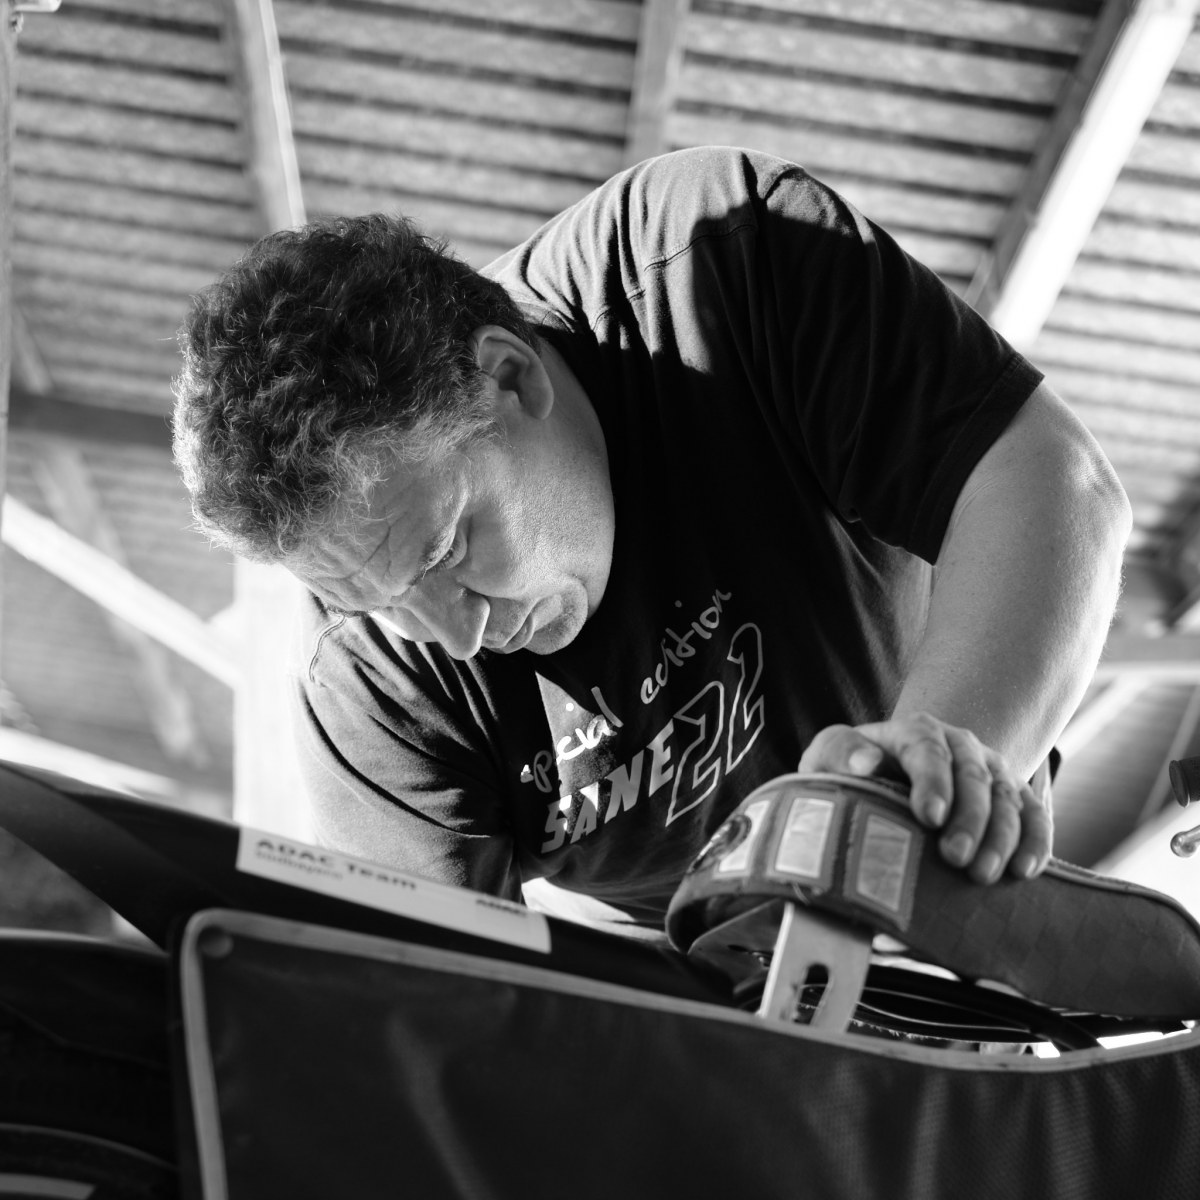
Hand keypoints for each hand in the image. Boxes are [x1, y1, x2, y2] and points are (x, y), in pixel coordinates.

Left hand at [797, 712, 1051, 884]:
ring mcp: (990, 769)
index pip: (929, 750)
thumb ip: (839, 752)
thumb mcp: (829, 757)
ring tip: (984, 876)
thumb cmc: (849, 771)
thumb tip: (866, 762)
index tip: (929, 817)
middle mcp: (959, 745)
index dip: (933, 782)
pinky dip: (1037, 840)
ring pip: (1007, 798)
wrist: (881, 777)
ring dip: (1002, 838)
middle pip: (974, 777)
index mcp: (914, 732)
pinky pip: (1034, 813)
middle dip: (970, 820)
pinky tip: (1026, 870)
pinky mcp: (1011, 796)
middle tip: (956, 859)